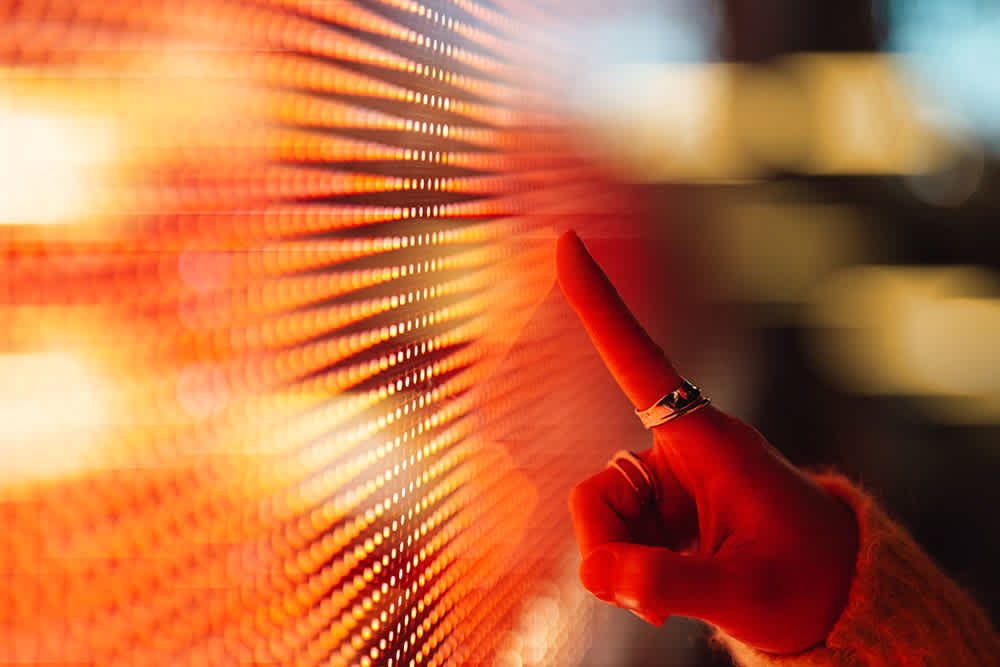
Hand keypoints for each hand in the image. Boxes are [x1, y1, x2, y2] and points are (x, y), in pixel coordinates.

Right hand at [558, 230, 857, 654]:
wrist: (830, 596)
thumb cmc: (807, 580)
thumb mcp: (748, 593)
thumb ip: (671, 581)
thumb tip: (603, 574)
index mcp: (708, 442)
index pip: (640, 361)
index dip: (598, 304)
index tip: (566, 241)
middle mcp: (678, 452)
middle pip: (598, 490)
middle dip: (607, 549)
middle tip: (644, 602)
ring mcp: (664, 485)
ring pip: (597, 519)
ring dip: (618, 568)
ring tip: (666, 603)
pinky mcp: (658, 513)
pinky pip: (609, 539)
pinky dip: (624, 574)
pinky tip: (660, 597)